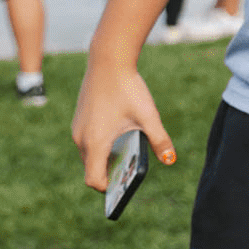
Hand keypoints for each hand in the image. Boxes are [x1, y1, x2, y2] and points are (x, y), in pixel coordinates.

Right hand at [72, 57, 175, 190]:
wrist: (108, 60)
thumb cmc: (128, 88)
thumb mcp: (148, 115)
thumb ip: (159, 140)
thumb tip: (171, 160)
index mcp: (95, 142)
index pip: (93, 179)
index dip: (107, 188)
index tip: (123, 189)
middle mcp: (81, 138)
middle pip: (92, 168)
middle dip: (110, 173)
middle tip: (130, 174)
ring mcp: (77, 128)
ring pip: (89, 154)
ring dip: (106, 158)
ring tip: (128, 156)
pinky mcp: (79, 119)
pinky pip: (88, 140)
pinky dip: (101, 145)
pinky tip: (121, 136)